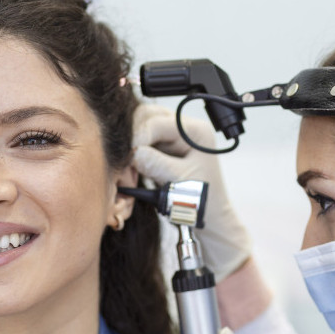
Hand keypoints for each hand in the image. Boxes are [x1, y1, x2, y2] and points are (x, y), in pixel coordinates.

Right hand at [133, 104, 252, 276]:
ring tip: (129, 170)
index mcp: (194, 131)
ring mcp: (171, 136)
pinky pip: (140, 143)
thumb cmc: (202, 200)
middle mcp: (183, 128)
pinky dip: (132, 154)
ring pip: (140, 127)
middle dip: (132, 137)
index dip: (137, 137)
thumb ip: (155, 164)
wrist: (208, 217)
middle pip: (146, 116)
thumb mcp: (179, 182)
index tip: (126, 158)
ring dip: (131, 145)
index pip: (157, 122)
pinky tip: (132, 170)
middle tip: (126, 163)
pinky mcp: (162, 148)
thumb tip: (131, 153)